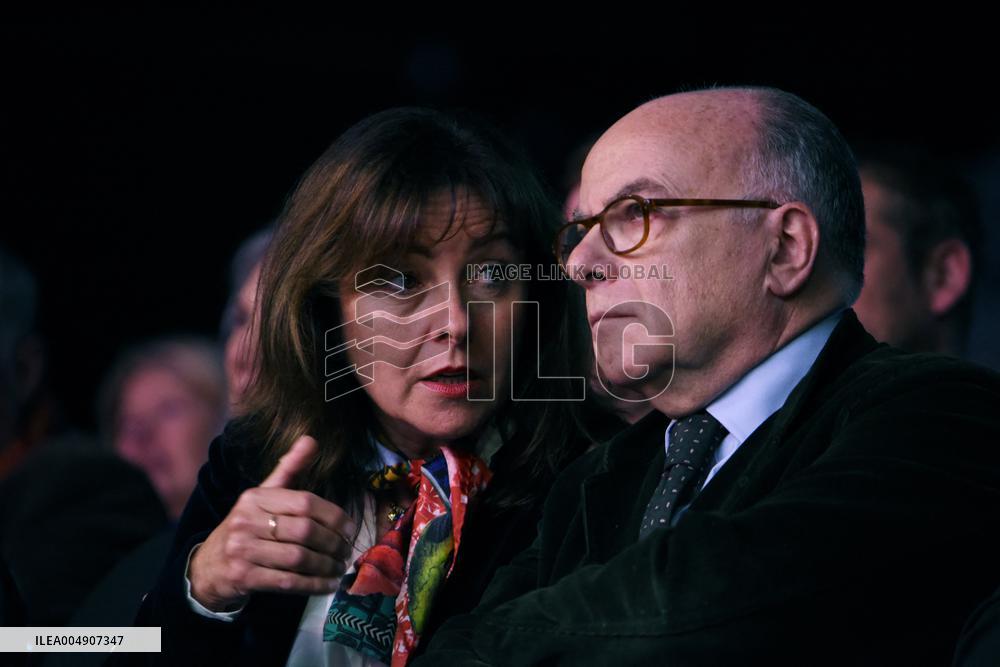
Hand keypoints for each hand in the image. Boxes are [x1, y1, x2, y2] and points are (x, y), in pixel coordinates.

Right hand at [188, 435, 355, 610]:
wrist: (208, 566)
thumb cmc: (246, 527)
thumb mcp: (263, 495)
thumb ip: (288, 469)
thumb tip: (312, 439)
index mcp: (256, 497)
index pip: (304, 502)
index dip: (333, 515)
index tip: (349, 528)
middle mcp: (246, 521)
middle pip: (304, 531)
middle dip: (333, 543)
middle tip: (346, 551)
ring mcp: (243, 550)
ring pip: (298, 558)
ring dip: (326, 566)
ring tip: (339, 567)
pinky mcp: (244, 577)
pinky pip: (288, 582)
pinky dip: (313, 585)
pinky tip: (327, 584)